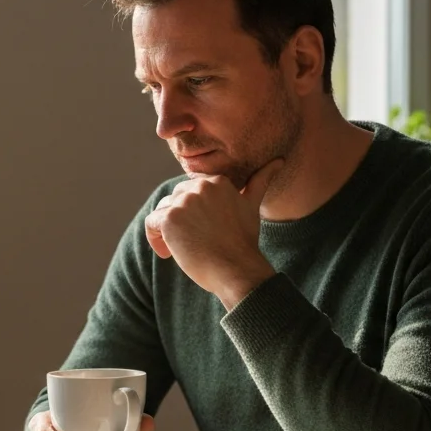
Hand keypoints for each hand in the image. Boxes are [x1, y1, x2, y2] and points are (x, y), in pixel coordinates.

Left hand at [145, 158, 283, 308]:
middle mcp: (200, 186)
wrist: (237, 269)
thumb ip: (260, 181)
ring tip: (180, 250)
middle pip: (176, 199)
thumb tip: (279, 161)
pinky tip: (167, 253)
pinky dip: (155, 238)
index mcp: (217, 181)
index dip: (193, 212)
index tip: (202, 231)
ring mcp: (184, 201)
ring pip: (163, 210)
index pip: (192, 191)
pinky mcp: (170, 218)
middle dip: (180, 220)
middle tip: (192, 243)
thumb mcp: (251, 206)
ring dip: (167, 230)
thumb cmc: (243, 243)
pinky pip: (152, 223)